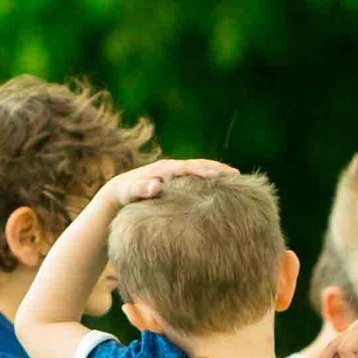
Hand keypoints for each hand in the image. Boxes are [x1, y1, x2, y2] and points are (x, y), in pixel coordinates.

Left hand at [96, 157, 234, 209]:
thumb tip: (156, 185)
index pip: (188, 167)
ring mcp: (176, 172)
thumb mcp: (130, 192)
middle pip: (199, 164)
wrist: (121, 190)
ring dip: (217, 172)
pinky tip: (222, 186)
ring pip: (200, 168)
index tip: (219, 175)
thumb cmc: (126, 193)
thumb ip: (141, 188)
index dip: (203, 171)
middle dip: (217, 168)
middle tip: (237, 175)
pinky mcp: (178, 179)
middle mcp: (173, 166)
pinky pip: (197, 176)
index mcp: (164, 168)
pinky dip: (210, 178)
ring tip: (237, 179)